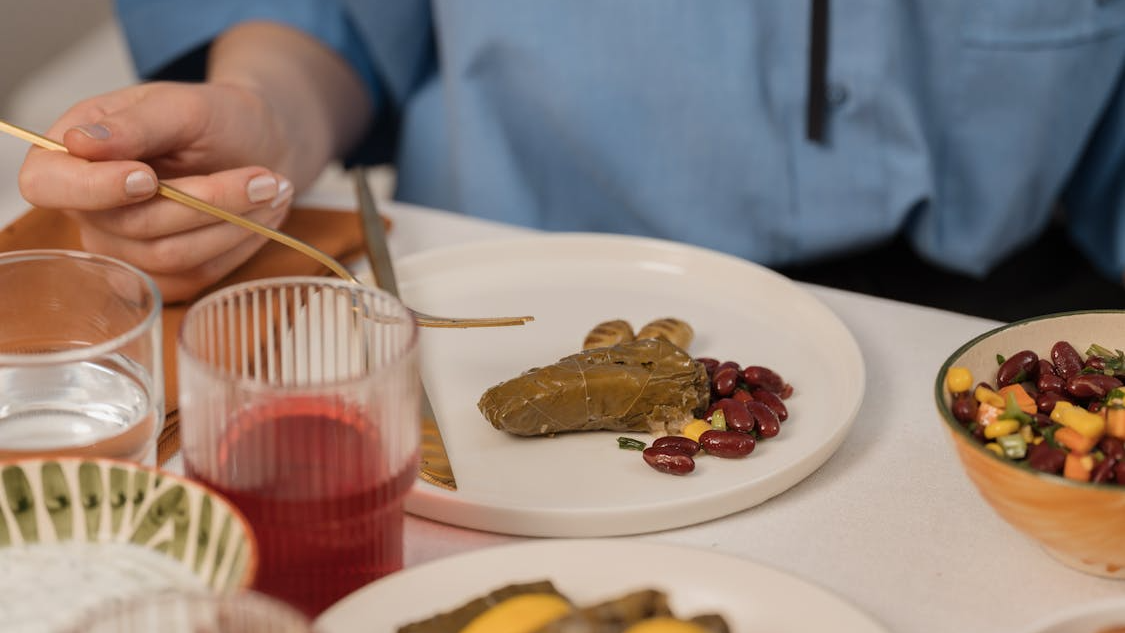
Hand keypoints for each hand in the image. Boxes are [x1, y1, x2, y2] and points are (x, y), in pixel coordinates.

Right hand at [18, 81, 295, 301]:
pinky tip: (261, 217)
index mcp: (71, 155)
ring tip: (273, 190)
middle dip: (205, 201)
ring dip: (231, 225)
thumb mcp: (182, 106)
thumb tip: (80, 143)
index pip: (47, 186)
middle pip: (130, 226)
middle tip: (263, 179)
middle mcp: (88, 209)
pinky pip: (195, 276)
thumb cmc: (216, 120)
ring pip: (169, 256)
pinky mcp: (163, 277)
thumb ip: (135, 125)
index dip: (93, 190)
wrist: (260, 147)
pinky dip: (237, 246)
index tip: (147, 177)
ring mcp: (123, 249)